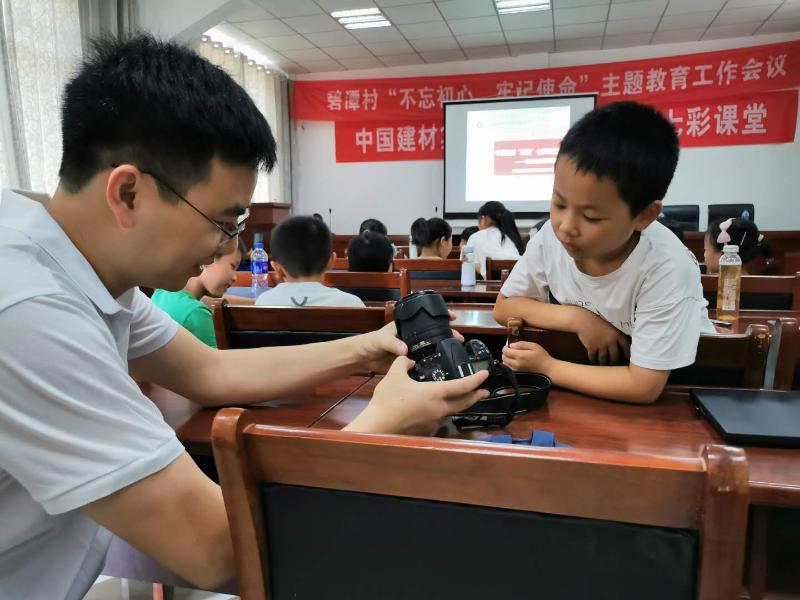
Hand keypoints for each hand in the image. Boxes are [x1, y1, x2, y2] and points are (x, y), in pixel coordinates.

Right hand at [345, 356, 488, 435]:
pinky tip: (434, 407)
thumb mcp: (394, 375)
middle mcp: (440, 409)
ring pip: (451, 411)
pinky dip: (442, 411)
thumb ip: (403, 363)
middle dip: (476, 396)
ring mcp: (434, 421)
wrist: (378, 426)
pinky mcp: (427, 429)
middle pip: (464, 403)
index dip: (476, 379)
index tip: (485, 374)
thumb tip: (409, 360)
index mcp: (435, 393)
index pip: (462, 386)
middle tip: (484, 391)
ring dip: (459, 404)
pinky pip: (439, 418)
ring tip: (459, 397)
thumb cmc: (388, 399)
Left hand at [354, 312, 464, 373]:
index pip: (425, 319)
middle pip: (432, 334)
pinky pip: (424, 362)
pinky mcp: (410, 362)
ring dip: (442, 348)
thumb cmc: (370, 342)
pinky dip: (433, 362)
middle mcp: (411, 337)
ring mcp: (412, 349)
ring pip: (431, 348)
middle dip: (446, 334)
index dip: (439, 317)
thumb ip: (392, 344)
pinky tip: (442, 365)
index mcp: (406, 327)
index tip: (452, 317)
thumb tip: (405, 350)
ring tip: (455, 350)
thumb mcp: (381, 340)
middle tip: (458, 338)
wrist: (363, 358)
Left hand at [502, 341, 552, 372]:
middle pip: (504, 357)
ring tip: (513, 356)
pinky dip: (508, 365)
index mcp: (520, 356)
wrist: (548, 369)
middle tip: (511, 350)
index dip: (505, 347)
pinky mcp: (518, 375)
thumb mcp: (534, 346)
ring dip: (506, 359)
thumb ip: (522, 344)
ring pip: (505, 364)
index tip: (508, 346)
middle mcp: (516, 364)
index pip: (505, 351)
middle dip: (505, 353)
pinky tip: (515, 362)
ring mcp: (516, 371)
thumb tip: (511, 345)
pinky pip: (508, 369)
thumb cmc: (542, 357)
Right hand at [573, 310, 629, 365]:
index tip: (626, 358)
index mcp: (617, 335)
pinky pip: (593, 357)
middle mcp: (610, 342)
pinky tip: (594, 360)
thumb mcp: (609, 326)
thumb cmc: (596, 321)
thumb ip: (615, 335)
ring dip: (603, 363)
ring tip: (603, 365)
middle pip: (615, 357)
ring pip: (604, 359)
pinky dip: (593, 360)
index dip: (627, 354)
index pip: (626, 347)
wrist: (583, 320)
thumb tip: (619, 344)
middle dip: (614, 362)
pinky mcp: (591, 348)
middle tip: (613, 365)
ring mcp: (601, 346)